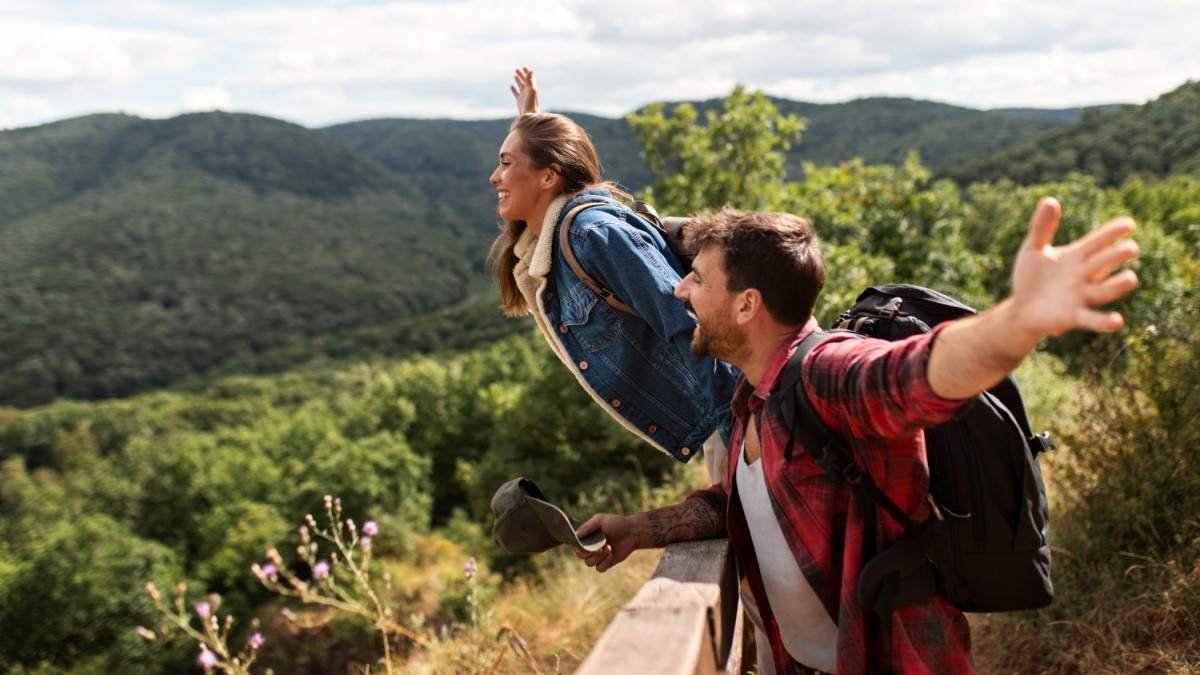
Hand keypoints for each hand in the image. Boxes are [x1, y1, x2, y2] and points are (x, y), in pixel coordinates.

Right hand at [510, 67, 539, 114]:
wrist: (529, 116)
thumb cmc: (531, 104)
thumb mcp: (531, 90)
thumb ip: (531, 81)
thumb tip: (531, 71)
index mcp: (532, 88)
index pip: (530, 78)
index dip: (527, 73)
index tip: (524, 67)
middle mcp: (528, 92)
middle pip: (524, 81)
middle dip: (521, 75)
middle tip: (516, 69)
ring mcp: (523, 96)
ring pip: (520, 86)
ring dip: (518, 80)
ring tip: (514, 75)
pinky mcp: (519, 101)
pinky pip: (516, 94)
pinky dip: (514, 89)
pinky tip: (511, 86)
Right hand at [574, 513, 642, 572]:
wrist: (632, 532)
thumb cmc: (616, 523)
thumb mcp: (600, 520)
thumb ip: (587, 527)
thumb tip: (575, 536)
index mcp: (586, 537)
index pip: (575, 544)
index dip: (577, 545)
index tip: (584, 543)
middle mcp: (590, 547)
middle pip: (580, 555)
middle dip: (588, 551)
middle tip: (599, 546)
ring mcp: (598, 556)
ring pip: (588, 563)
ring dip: (598, 556)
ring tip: (608, 548)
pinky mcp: (606, 563)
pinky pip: (599, 569)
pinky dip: (604, 562)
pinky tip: (611, 554)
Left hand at [1008, 197, 1139, 337]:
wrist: (1021, 309)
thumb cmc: (1031, 277)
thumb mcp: (1033, 250)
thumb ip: (1042, 228)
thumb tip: (1050, 200)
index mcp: (1077, 256)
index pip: (1098, 241)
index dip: (1112, 233)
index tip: (1129, 224)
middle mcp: (1084, 276)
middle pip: (1104, 263)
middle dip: (1116, 256)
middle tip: (1131, 248)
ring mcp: (1081, 297)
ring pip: (1104, 291)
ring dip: (1117, 286)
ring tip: (1131, 278)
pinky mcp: (1073, 317)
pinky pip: (1092, 319)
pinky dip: (1103, 321)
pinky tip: (1116, 321)